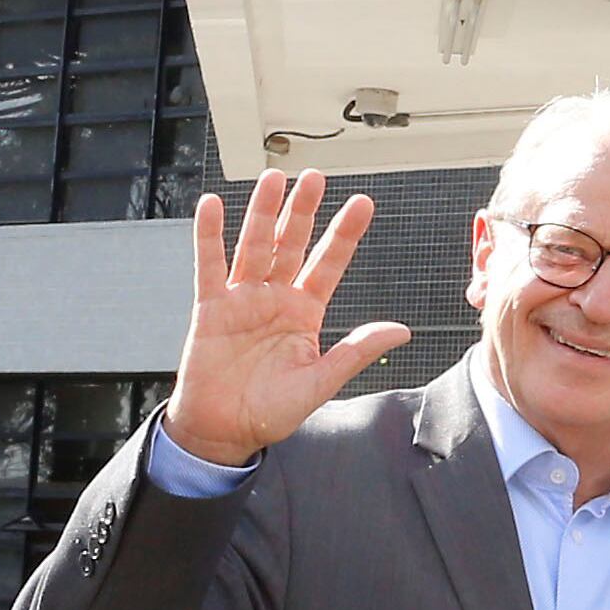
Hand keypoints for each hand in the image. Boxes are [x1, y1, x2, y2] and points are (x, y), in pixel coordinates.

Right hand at [165, 172, 413, 467]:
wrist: (224, 432)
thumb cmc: (271, 412)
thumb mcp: (320, 381)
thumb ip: (356, 352)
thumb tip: (401, 330)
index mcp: (305, 313)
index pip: (329, 264)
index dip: (344, 235)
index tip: (363, 204)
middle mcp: (275, 298)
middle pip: (292, 244)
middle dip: (303, 211)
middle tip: (315, 177)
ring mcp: (242, 299)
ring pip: (255, 246)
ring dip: (263, 213)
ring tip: (273, 179)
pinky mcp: (210, 307)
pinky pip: (209, 265)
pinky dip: (209, 235)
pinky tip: (213, 206)